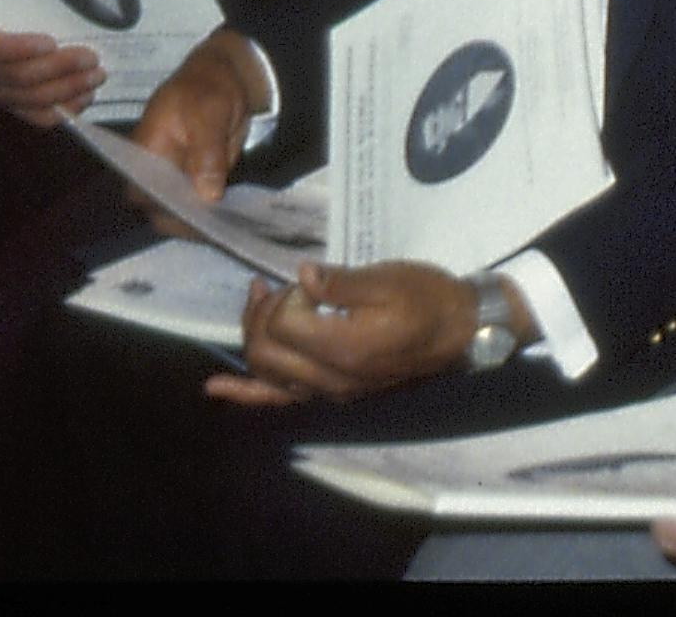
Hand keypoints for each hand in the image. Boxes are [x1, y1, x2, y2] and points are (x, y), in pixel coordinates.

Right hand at [0, 1, 100, 127]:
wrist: (4, 25)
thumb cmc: (16, 5)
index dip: (20, 49)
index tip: (51, 42)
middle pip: (21, 77)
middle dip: (61, 69)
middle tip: (92, 59)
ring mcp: (0, 91)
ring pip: (33, 99)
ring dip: (69, 90)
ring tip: (97, 77)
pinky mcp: (17, 106)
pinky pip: (39, 116)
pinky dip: (64, 109)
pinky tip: (86, 97)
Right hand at [126, 27, 269, 220]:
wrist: (224, 78)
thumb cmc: (206, 89)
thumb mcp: (208, 113)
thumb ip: (206, 152)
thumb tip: (207, 196)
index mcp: (144, 154)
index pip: (144, 195)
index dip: (165, 212)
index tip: (194, 223)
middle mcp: (155, 173)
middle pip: (163, 211)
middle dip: (190, 223)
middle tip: (220, 230)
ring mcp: (177, 180)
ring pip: (184, 213)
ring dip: (206, 223)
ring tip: (232, 228)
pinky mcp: (198, 183)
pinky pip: (203, 205)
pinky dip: (218, 213)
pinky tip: (238, 219)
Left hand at [205, 259, 519, 406]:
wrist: (460, 332)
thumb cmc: (429, 298)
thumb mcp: (390, 279)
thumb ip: (341, 281)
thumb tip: (300, 277)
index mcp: (344, 347)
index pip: (283, 323)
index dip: (287, 295)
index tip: (312, 279)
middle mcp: (329, 378)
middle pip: (264, 350)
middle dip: (259, 314)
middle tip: (274, 285)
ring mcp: (328, 391)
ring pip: (265, 372)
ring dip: (250, 338)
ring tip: (257, 302)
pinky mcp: (331, 392)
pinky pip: (279, 398)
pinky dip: (245, 392)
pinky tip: (215, 387)